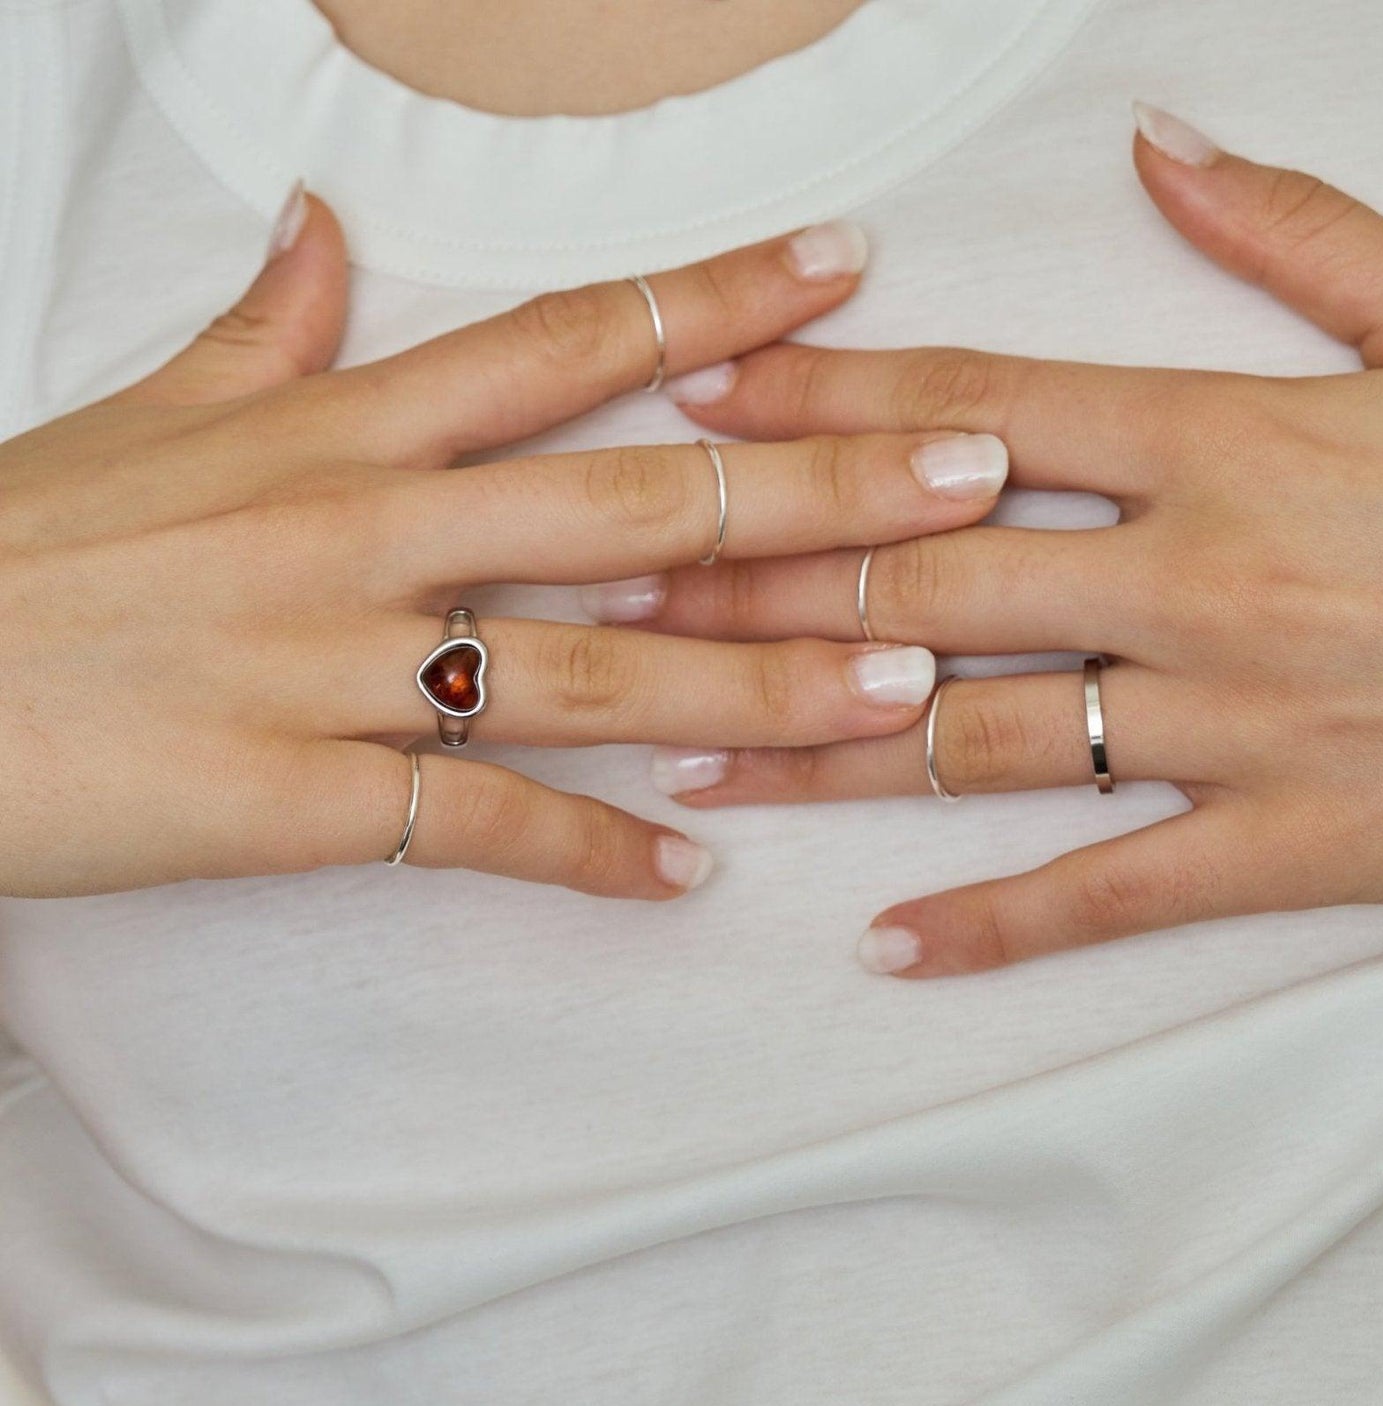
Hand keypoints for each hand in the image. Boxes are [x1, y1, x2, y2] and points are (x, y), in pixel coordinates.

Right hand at [0, 202, 1007, 898]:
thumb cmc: (17, 550)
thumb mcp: (142, 419)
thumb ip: (258, 332)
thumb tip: (321, 231)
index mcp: (334, 425)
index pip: (563, 342)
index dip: (715, 303)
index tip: (847, 271)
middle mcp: (359, 528)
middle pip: (628, 503)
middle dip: (813, 489)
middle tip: (970, 471)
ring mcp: (332, 667)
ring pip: (587, 673)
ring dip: (757, 685)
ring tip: (902, 689)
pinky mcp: (295, 799)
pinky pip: (476, 826)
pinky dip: (589, 856)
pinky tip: (688, 880)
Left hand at [648, 107, 1382, 975]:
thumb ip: (1298, 239)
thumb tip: (1159, 150)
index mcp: (1230, 439)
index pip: (976, 413)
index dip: (823, 409)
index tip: (699, 411)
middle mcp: (1200, 581)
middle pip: (930, 580)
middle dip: (764, 586)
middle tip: (621, 600)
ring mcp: (1235, 724)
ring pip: (983, 737)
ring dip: (825, 750)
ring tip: (695, 759)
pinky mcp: (1286, 843)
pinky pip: (1111, 892)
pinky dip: (996, 925)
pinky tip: (882, 952)